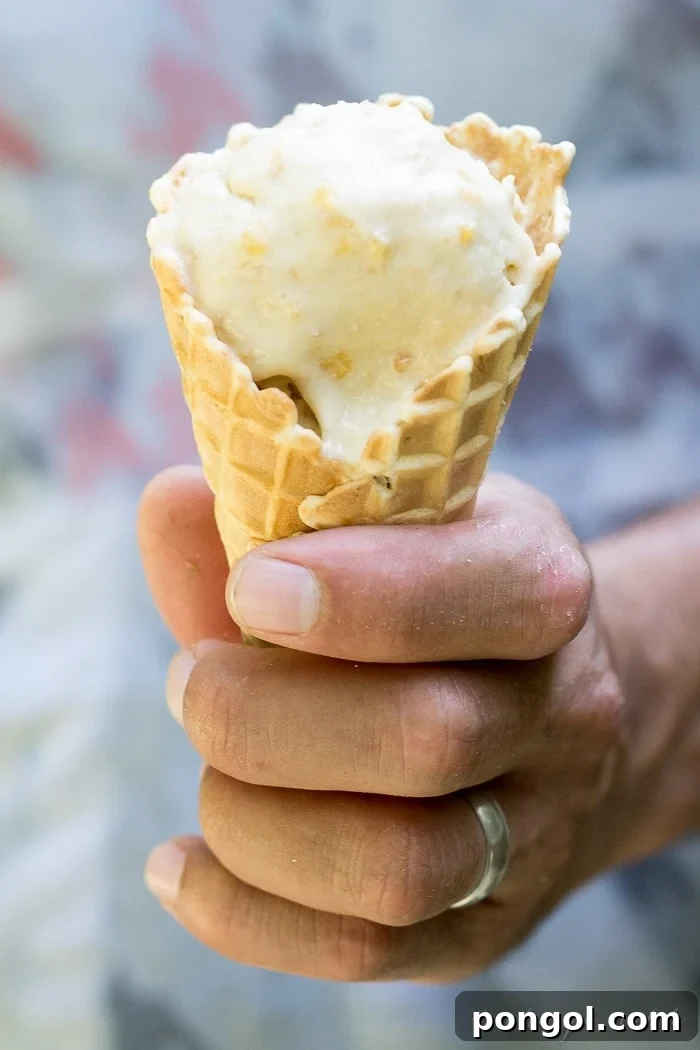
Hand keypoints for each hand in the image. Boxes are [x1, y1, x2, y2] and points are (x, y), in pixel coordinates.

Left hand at [138, 466, 628, 982]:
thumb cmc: (441, 601)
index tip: (247, 588)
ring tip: (207, 769)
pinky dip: (244, 913)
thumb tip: (173, 503)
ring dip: (254, 821)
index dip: (359, 597)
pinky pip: (364, 949)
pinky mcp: (483, 923)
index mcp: (541, 583)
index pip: (493, 592)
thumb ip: (274, 519)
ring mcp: (533, 833)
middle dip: (267, 716)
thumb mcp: (389, 530)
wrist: (552, 715)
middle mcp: (560, 714)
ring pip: (396, 867)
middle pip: (428, 739)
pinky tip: (180, 865)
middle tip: (190, 680)